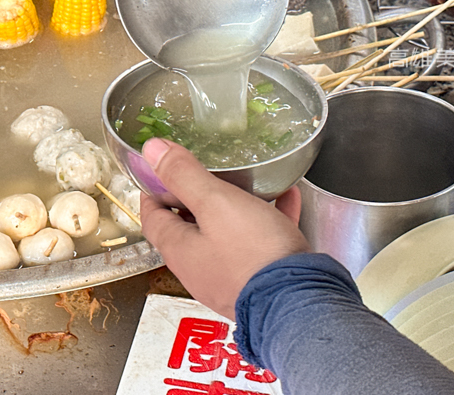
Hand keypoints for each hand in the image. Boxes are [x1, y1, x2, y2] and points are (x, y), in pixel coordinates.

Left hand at [140, 137, 309, 319]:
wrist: (301, 302)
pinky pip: (259, 242)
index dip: (153, 192)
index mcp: (180, 250)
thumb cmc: (253, 255)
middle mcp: (200, 268)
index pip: (153, 218)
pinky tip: (286, 198)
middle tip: (202, 173)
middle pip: (188, 226)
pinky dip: (267, 218)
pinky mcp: (259, 279)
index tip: (158, 174)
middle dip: (194, 197)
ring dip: (233, 207)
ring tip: (247, 183)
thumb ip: (183, 176)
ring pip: (225, 233)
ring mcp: (230, 276)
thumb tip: (152, 151)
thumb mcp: (214, 203)